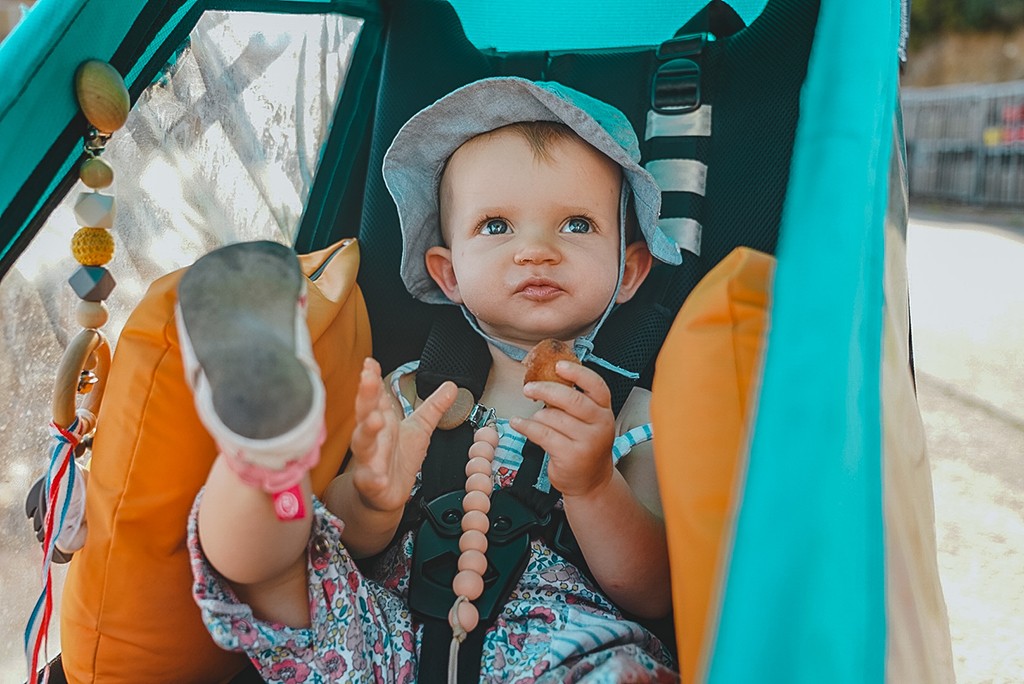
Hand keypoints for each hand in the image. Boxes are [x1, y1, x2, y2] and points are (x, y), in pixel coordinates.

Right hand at [349, 358, 455, 512]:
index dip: (372, 379)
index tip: (370, 363)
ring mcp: (369, 459)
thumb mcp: (420, 428)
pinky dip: (373, 477)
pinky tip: (379, 476)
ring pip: (363, 443)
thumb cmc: (398, 459)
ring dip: (367, 431)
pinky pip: (371, 480)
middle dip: (366, 395)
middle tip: (368, 379)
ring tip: (375, 420)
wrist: (386, 495)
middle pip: (365, 412)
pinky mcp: (371, 483)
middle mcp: (372, 437)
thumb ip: (433, 406)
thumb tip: (451, 385)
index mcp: (382, 421)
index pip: (375, 395)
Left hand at [511, 361, 614, 497]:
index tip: (558, 365)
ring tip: (534, 419)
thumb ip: (576, 402)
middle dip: (546, 390)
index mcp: (604, 410)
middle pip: (571, 399)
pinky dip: (526, 426)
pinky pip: (542, 434)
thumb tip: (548, 379)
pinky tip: (518, 423)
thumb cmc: (586, 447)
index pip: (596, 385)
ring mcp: (587, 442)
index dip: (577, 373)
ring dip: (537, 416)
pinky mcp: (570, 456)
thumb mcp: (589, 422)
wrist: (591, 482)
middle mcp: (600, 425)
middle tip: (529, 388)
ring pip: (553, 417)